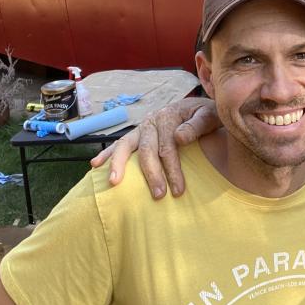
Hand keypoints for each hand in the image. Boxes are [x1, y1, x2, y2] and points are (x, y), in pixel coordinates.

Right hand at [89, 98, 220, 197]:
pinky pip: (119, 144)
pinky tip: (96, 165)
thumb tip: (179, 137)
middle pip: (147, 150)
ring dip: (118, 164)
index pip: (168, 146)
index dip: (173, 169)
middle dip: (151, 174)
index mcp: (169, 115)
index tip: (179, 191)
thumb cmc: (206, 116)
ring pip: (126, 145)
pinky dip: (107, 154)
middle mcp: (152, 121)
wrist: (200, 108)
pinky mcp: (136, 135)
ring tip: (114, 182)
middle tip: (159, 196)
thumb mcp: (208, 115)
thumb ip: (197, 125)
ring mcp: (141, 128)